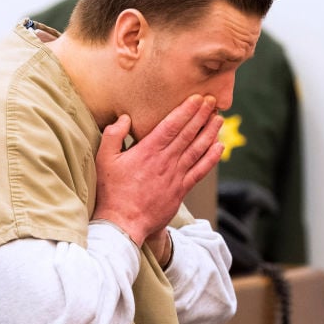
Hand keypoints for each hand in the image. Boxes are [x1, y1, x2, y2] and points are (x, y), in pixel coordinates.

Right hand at [92, 94, 223, 245]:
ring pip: (197, 150)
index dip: (186, 110)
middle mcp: (165, 161)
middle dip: (202, 115)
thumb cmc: (111, 192)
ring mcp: (175, 176)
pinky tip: (219, 147)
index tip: (197, 99)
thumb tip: (125, 118)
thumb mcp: (104, 160)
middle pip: (188, 134)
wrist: (122, 224)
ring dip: (210, 133)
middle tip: (213, 101)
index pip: (172, 125)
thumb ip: (113, 135)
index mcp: (147, 151)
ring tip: (219, 119)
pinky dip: (211, 158)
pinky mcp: (181, 191)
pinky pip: (200, 171)